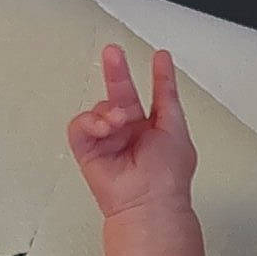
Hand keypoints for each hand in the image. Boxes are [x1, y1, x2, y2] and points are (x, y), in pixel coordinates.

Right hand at [67, 45, 197, 219]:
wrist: (150, 202)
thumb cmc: (168, 176)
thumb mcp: (175, 126)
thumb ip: (167, 94)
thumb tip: (165, 65)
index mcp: (153, 129)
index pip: (152, 96)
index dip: (156, 77)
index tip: (159, 57)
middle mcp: (130, 133)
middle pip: (119, 94)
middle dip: (116, 72)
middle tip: (113, 53)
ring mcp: (108, 141)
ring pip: (100, 109)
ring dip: (109, 109)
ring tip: (119, 119)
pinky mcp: (88, 151)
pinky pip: (80, 126)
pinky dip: (90, 122)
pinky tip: (105, 126)